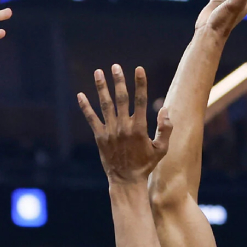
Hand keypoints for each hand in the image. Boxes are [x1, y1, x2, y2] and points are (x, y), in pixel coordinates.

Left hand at [78, 65, 172, 185]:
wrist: (126, 180)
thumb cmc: (146, 164)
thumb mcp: (162, 149)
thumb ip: (166, 129)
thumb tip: (164, 109)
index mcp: (139, 128)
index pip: (140, 100)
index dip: (140, 83)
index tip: (139, 69)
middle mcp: (123, 127)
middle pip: (121, 98)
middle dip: (118, 81)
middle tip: (115, 66)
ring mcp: (110, 131)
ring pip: (105, 105)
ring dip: (101, 87)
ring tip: (98, 72)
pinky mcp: (99, 137)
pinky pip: (91, 119)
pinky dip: (85, 107)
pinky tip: (80, 95)